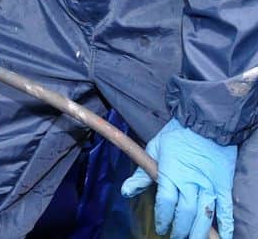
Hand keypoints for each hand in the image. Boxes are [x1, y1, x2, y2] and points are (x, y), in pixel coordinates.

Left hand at [121, 118, 236, 238]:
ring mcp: (208, 186)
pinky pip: (226, 208)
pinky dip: (226, 224)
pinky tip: (224, 235)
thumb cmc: (176, 135)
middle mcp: (190, 184)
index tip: (161, 227)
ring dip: (198, 231)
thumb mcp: (153, 150)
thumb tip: (126, 191)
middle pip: (185, 213)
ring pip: (204, 215)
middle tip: (175, 237)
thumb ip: (142, 173)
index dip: (163, 218)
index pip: (165, 203)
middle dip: (179, 228)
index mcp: (171, 175)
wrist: (205, 123)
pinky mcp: (223, 185)